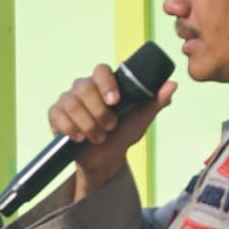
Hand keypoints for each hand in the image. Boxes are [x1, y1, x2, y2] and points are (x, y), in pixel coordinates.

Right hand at [43, 60, 171, 196]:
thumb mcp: (142, 118)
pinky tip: (79, 137)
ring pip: (71, 103)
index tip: (115, 101)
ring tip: (97, 137)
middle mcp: (84, 88)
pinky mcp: (56, 115)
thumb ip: (156, 101)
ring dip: (86, 123)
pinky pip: (57, 115)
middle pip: (84, 87)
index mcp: (105, 84)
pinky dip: (69, 127)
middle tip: (110, 127)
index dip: (106, 84)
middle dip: (98, 111)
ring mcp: (68, 100)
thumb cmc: (124, 133)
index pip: (101, 70)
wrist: (106, 158)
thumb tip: (172, 84)